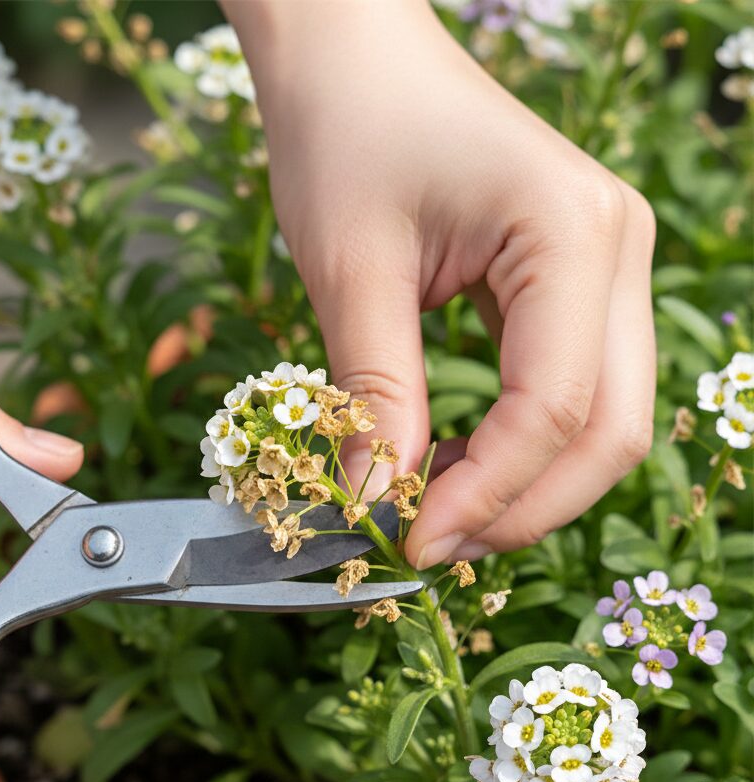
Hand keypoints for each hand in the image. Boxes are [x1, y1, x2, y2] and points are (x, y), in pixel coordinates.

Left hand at [225, 0, 655, 567]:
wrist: (353, 57)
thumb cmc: (343, 135)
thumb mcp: (349, 271)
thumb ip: (374, 395)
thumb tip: (378, 506)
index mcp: (570, 233)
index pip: (554, 407)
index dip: (485, 496)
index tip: (407, 544)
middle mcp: (616, 249)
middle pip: (610, 429)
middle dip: (521, 509)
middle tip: (426, 546)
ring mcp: (607, 267)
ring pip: (601, 421)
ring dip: (522, 486)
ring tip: (427, 510)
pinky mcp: (575, 284)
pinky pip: (571, 391)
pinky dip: (516, 447)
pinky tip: (448, 466)